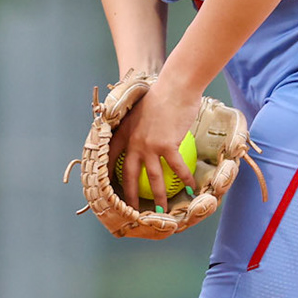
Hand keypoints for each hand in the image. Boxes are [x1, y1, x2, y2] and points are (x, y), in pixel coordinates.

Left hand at [117, 74, 202, 213]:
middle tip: (132, 210)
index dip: (107, 172)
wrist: (175, 86)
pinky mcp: (167, 145)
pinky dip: (185, 178)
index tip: (106, 186)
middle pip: (129, 175)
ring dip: (158, 197)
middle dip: (129, 196)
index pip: (110, 156)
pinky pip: (176, 168)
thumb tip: (141, 133)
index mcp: (124, 132)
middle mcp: (133, 142)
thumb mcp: (140, 108)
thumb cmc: (161, 94)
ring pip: (153, 178)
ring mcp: (149, 145)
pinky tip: (191, 188)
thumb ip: (138, 124)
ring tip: (162, 211)